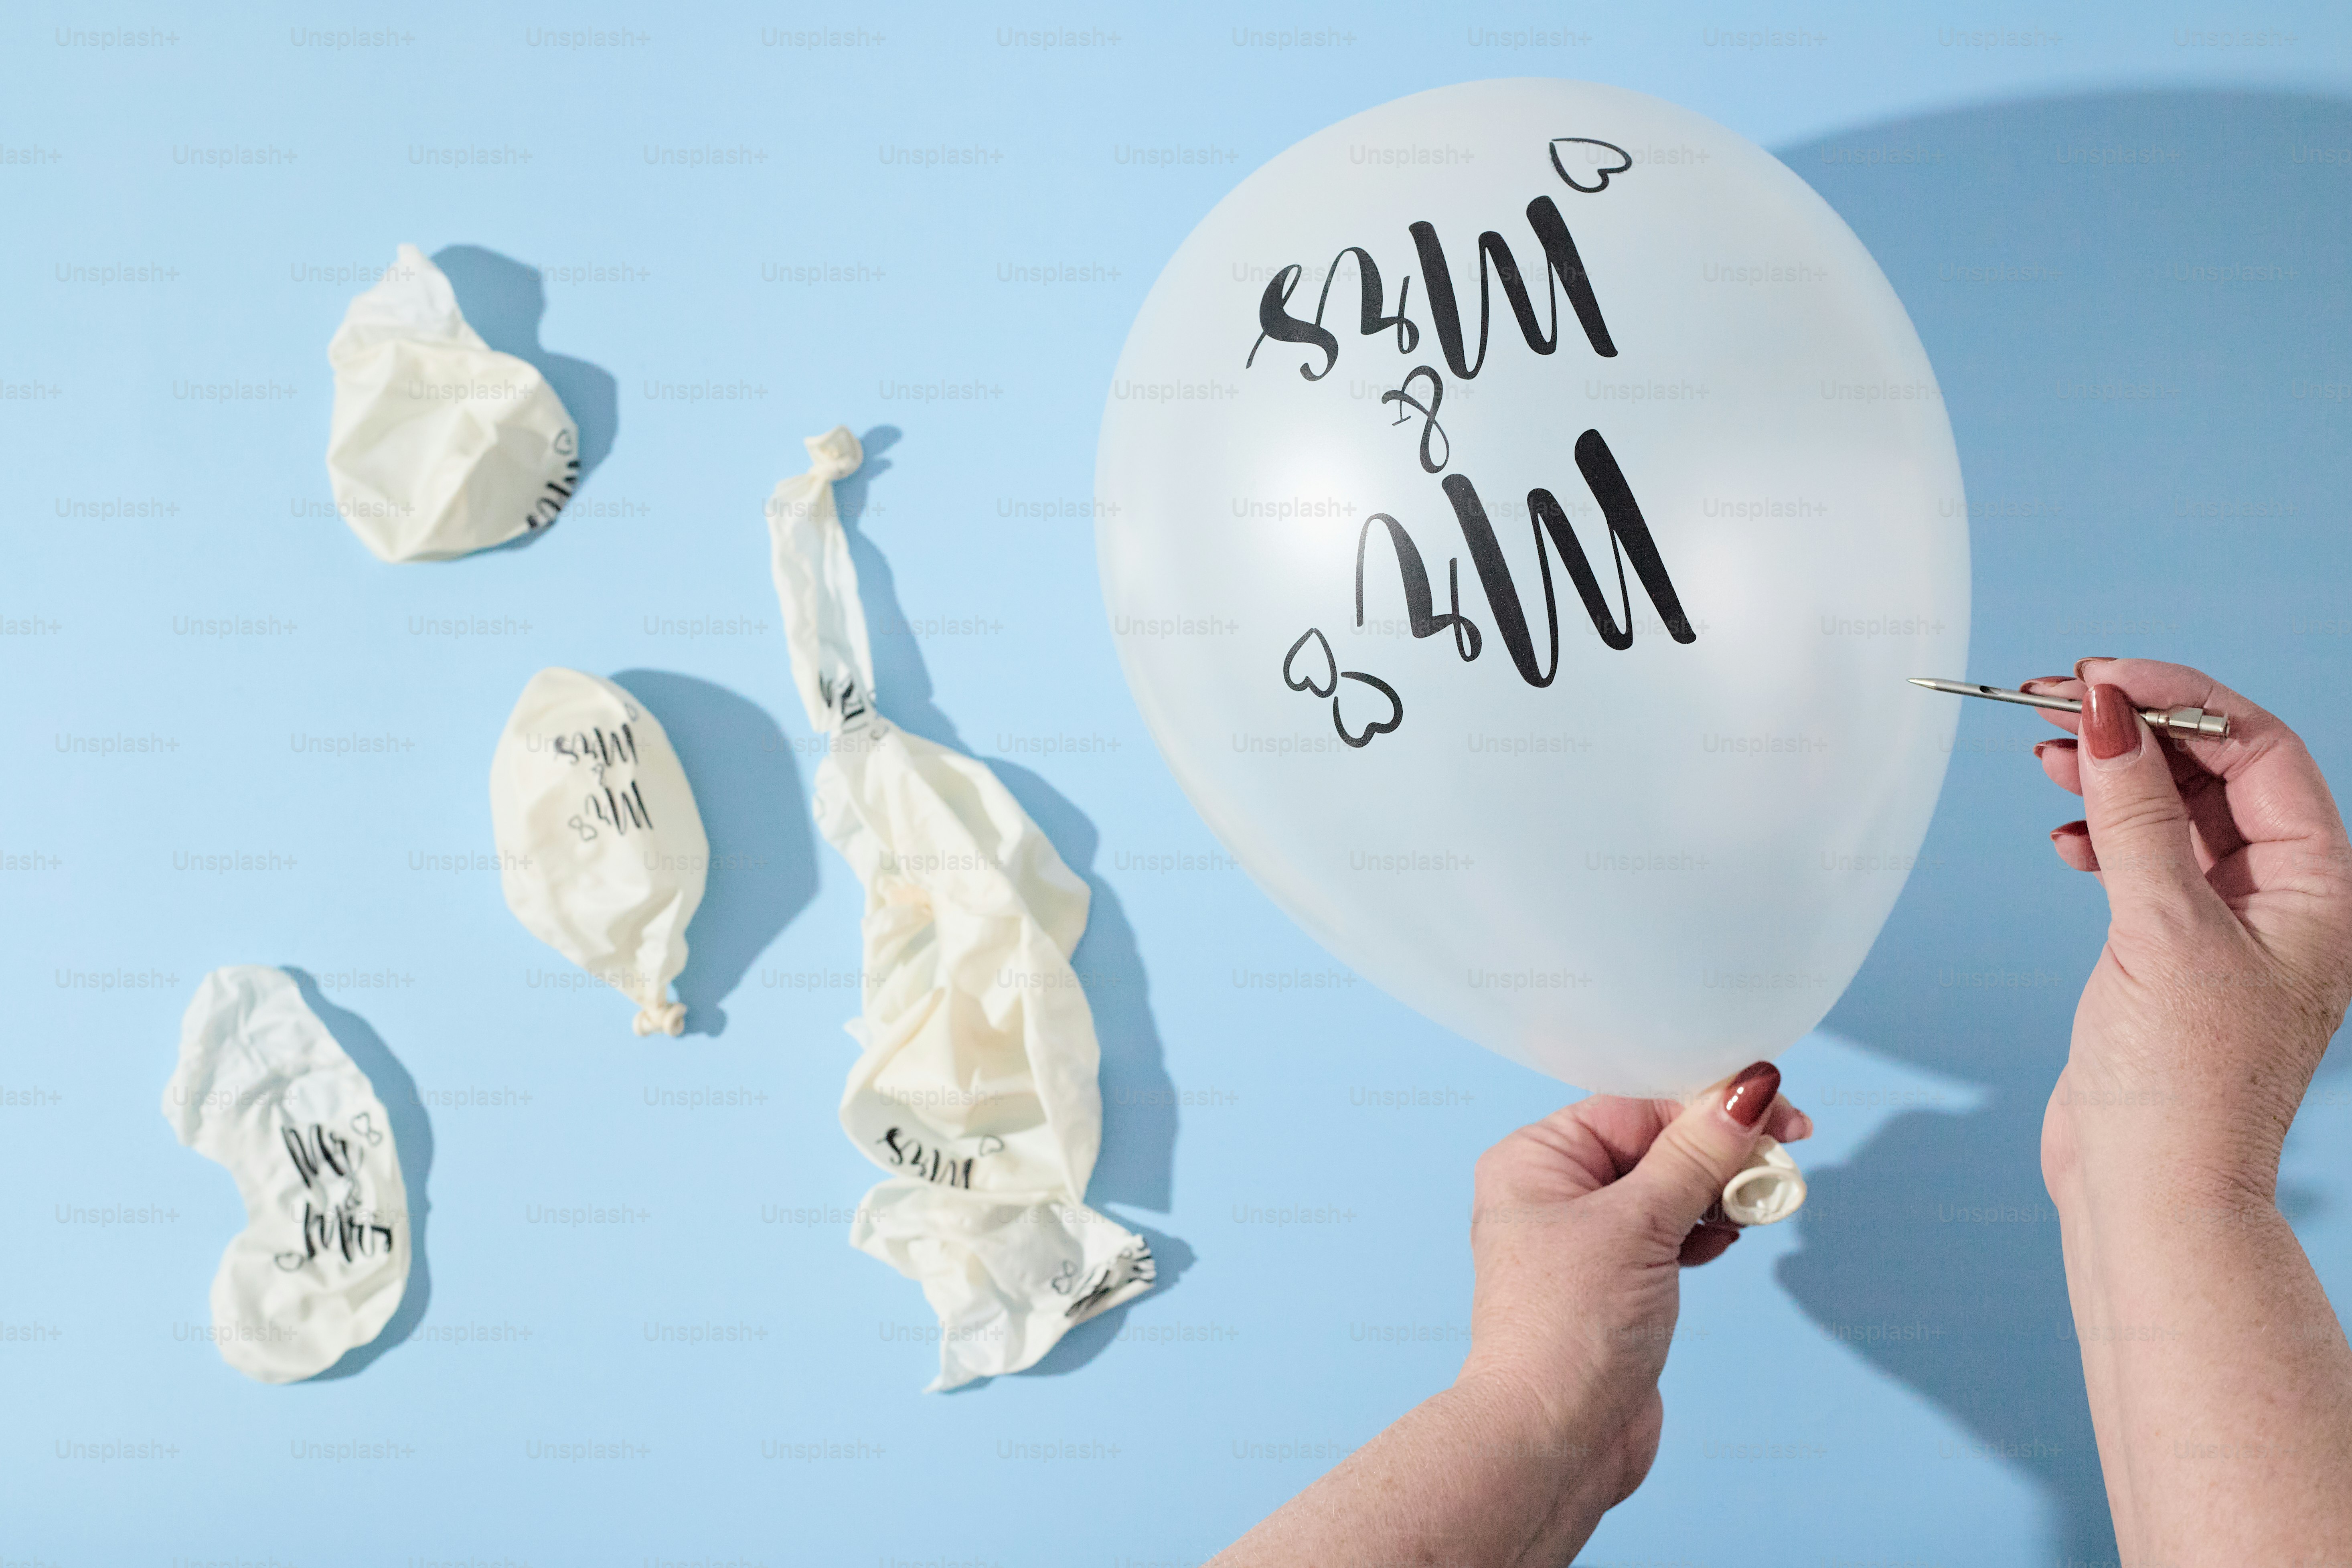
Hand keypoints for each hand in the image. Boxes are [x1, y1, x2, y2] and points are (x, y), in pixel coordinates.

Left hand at [1457, 1070, 1811, 1513]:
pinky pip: (1670, 1236)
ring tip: (1754, 1206)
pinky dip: (1704, 1232)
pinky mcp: (1617, 1284)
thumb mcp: (1639, 1225)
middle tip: (1780, 1159)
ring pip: (1668, 1192)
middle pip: (1655, 1145)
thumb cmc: (1570, 1328)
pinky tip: (1726, 1238)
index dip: (1708, 1107)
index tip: (1777, 1109)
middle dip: (1719, 1151)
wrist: (1553, 1441)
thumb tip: (1746, 1090)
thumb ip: (1695, 1157)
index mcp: (1537, 1159)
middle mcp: (1553, 1193)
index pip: (1636, 1107)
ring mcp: (1585, 1242)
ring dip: (1717, 1193)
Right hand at [2022, 658, 2351, 1197]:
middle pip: (2217, 773)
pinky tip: (2065, 838)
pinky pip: (2148, 863)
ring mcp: (2232, 927)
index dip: (2179, 700)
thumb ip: (2135, 814)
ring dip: (2113, 777)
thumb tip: (2108, 713)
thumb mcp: (2160, 928)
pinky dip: (2103, 837)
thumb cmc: (2181, 1082)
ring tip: (2048, 754)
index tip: (2099, 677)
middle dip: (2136, 730)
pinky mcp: (2177, 953)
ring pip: (2177, 813)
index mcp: (2323, 889)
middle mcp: (2290, 900)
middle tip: (2053, 698)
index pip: (2259, 751)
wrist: (2153, 1193)